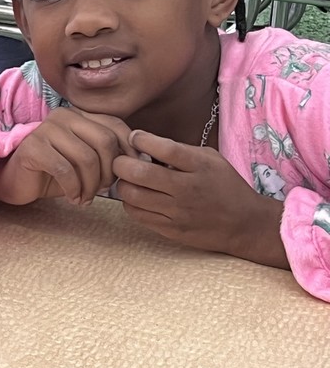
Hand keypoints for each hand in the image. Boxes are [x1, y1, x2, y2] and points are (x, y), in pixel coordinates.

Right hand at [0, 108, 137, 205]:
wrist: (16, 180)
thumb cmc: (54, 172)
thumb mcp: (86, 161)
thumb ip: (108, 154)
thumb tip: (140, 162)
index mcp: (80, 115)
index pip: (116, 126)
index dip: (128, 152)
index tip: (127, 175)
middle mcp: (65, 116)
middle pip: (105, 142)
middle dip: (109, 172)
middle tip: (102, 191)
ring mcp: (47, 129)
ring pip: (87, 158)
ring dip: (91, 185)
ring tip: (85, 198)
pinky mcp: (33, 147)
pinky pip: (65, 170)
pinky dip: (74, 188)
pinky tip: (72, 198)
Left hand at [113, 130, 288, 267]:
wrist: (246, 225)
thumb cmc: (225, 185)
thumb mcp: (211, 159)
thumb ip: (179, 150)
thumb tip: (142, 142)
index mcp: (199, 167)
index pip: (164, 149)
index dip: (141, 139)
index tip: (134, 137)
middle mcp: (187, 190)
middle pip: (138, 174)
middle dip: (121, 162)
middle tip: (122, 160)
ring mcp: (178, 213)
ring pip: (131, 196)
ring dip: (123, 184)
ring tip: (129, 180)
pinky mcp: (171, 231)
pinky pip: (136, 215)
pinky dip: (131, 203)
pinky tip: (139, 197)